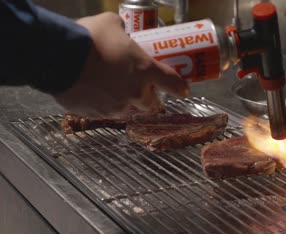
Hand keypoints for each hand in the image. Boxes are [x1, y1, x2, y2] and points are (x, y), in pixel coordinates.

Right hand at [54, 12, 187, 116]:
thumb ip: (122, 31)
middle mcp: (134, 93)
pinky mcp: (95, 114)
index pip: (171, 82)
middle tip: (138, 87)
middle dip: (147, 98)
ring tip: (110, 88)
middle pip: (150, 104)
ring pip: (126, 109)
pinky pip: (103, 111)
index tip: (183, 90)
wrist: (59, 57)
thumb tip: (121, 31)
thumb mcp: (111, 24)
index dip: (179, 87)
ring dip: (124, 101)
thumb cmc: (89, 38)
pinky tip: (91, 91)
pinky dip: (101, 103)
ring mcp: (114, 106)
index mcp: (145, 71)